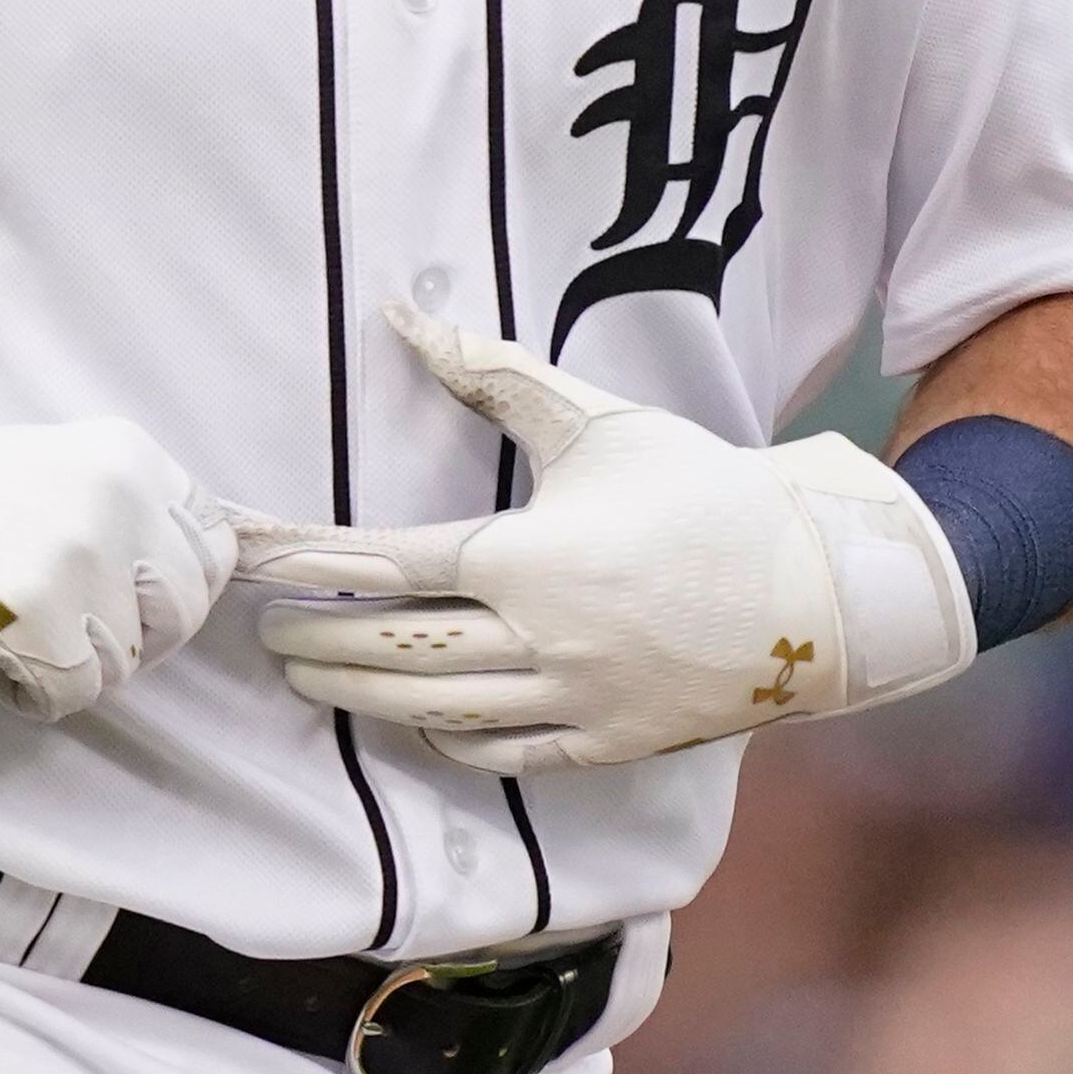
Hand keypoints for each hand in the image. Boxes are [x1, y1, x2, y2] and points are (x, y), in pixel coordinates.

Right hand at [0, 406, 234, 720]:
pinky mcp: (45, 628)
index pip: (213, 541)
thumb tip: (184, 570)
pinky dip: (35, 689)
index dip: (181, 582)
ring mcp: (83, 566)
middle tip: (80, 630)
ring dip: (78, 662)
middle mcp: (117, 505)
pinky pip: (76, 692)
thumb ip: (126, 509)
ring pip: (128, 659)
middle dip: (138, 633)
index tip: (145, 598)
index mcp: (128, 459)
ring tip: (17, 628)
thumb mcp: (61, 465)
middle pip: (183, 609)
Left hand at [232, 305, 973, 773]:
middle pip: (396, 650)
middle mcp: (541, 638)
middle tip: (267, 633)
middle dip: (319, 643)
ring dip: (362, 695)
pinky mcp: (607, 744)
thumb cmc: (701, 489)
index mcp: (530, 556)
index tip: (257, 564)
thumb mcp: (599, 421)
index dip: (313, 565)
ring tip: (313, 677)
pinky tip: (415, 722)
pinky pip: (503, 755)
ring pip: (437, 712)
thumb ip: (497, 375)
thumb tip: (408, 319)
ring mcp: (573, 701)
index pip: (390, 564)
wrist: (815, 583)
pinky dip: (447, 740)